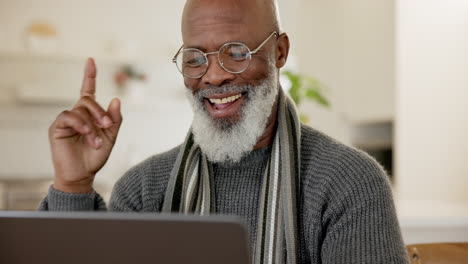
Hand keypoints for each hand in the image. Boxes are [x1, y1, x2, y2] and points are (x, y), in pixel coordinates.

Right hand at [49, 58, 122, 192]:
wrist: (83, 174)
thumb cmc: (95, 156)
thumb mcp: (111, 137)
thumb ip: (115, 119)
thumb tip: (116, 99)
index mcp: (90, 115)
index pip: (88, 91)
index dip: (89, 76)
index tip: (90, 60)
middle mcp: (77, 114)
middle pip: (87, 100)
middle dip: (100, 112)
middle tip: (107, 126)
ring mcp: (67, 120)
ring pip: (80, 110)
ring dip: (92, 125)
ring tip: (97, 141)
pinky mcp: (57, 128)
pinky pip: (68, 117)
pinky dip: (80, 124)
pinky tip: (86, 133)